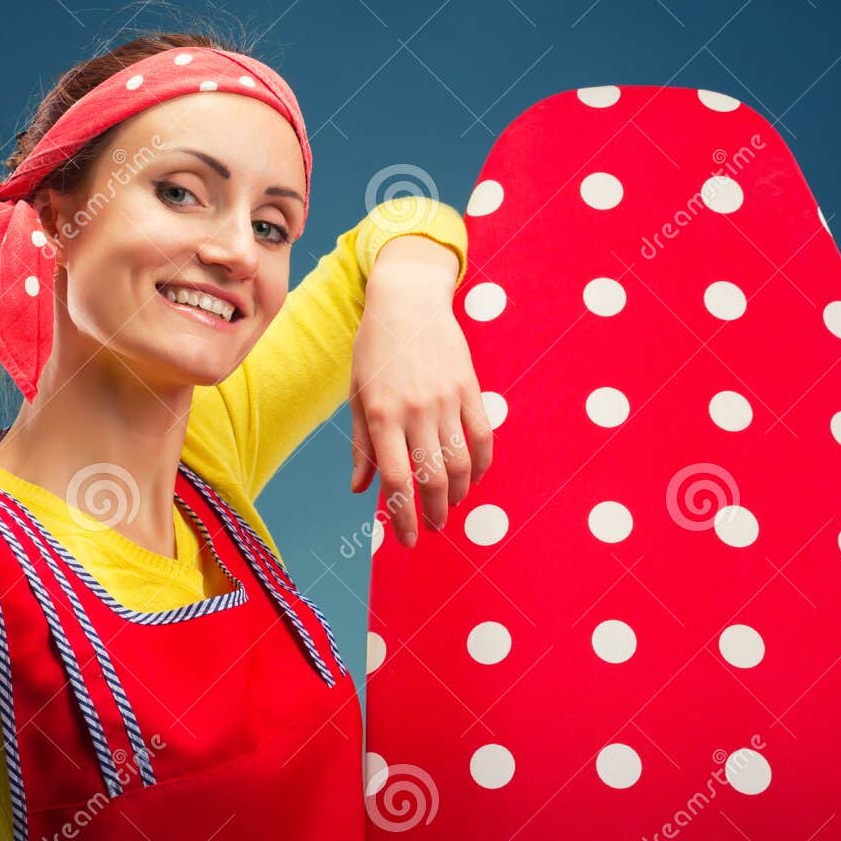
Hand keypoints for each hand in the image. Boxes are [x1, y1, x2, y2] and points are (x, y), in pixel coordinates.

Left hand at [349, 236, 492, 546]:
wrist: (407, 300)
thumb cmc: (374, 349)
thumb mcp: (357, 395)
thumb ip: (362, 445)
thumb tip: (360, 490)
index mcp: (382, 414)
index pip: (394, 480)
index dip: (401, 517)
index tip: (406, 540)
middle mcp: (415, 410)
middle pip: (432, 478)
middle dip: (433, 513)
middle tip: (431, 528)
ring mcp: (446, 399)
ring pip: (460, 463)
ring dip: (457, 494)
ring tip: (448, 506)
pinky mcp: (470, 389)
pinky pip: (483, 437)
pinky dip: (480, 465)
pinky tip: (471, 479)